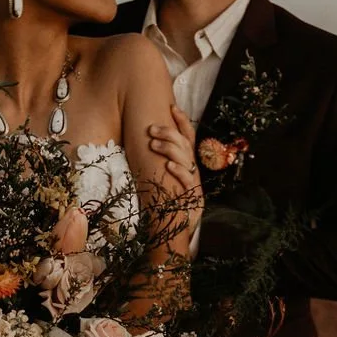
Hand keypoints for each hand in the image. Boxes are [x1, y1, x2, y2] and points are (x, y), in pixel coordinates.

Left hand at [149, 107, 203, 229]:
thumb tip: (143, 144)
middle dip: (169, 132)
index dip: (182, 121)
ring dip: (169, 148)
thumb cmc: (165, 203)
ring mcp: (193, 182)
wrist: (176, 231)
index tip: (172, 106)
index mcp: (186, 163)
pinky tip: (168, 165)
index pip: (188, 136)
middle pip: (185, 143)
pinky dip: (179, 171)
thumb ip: (158, 163)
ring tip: (153, 143)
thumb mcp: (162, 178)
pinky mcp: (193, 196)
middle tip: (151, 128)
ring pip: (186, 157)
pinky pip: (188, 180)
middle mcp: (192, 170)